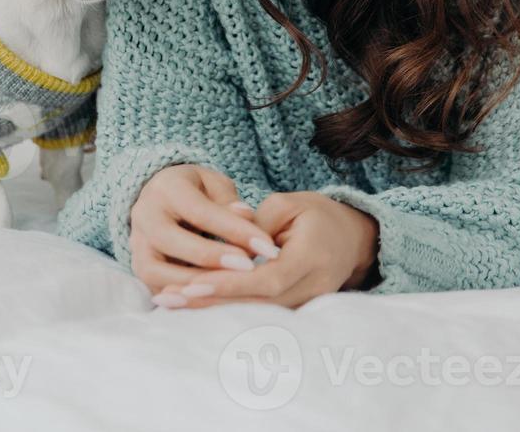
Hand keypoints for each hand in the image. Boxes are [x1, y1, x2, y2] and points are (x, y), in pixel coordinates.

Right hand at [128, 165, 282, 293]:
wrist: (164, 201)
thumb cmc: (198, 192)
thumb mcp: (215, 186)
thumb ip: (229, 202)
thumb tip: (246, 216)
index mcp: (166, 187)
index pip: (199, 211)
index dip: (234, 229)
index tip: (267, 246)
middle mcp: (144, 214)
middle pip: (171, 240)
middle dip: (212, 257)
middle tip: (249, 268)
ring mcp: (137, 244)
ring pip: (157, 270)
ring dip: (195, 281)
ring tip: (232, 288)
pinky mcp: (139, 268)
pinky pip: (156, 288)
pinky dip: (183, 297)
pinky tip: (213, 300)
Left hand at [150, 191, 379, 309]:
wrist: (351, 236)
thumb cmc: (316, 214)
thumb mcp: (288, 205)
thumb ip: (254, 225)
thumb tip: (223, 245)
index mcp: (313, 257)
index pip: (268, 278)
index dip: (231, 284)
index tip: (193, 284)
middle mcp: (314, 287)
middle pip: (258, 304)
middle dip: (211, 303)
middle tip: (167, 298)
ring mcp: (309, 303)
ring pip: (256, 314)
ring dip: (212, 310)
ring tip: (169, 303)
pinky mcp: (297, 309)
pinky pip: (258, 314)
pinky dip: (225, 309)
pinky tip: (191, 305)